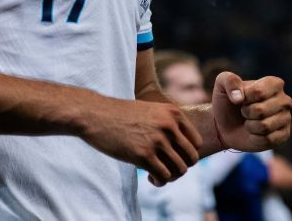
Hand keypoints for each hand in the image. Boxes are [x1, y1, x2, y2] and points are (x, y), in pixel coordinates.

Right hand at [80, 98, 201, 186]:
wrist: (95, 114)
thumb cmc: (120, 114)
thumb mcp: (151, 110)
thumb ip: (168, 123)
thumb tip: (182, 148)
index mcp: (173, 113)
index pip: (196, 142)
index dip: (187, 154)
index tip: (173, 157)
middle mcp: (168, 125)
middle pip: (192, 158)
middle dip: (181, 167)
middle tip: (167, 168)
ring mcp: (157, 140)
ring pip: (180, 170)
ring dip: (170, 177)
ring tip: (157, 175)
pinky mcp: (143, 155)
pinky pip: (163, 176)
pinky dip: (159, 181)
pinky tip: (149, 178)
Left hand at [212, 72, 291, 151]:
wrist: (226, 125)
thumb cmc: (227, 102)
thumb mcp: (222, 84)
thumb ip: (229, 81)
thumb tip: (239, 97)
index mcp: (274, 83)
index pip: (258, 92)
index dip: (245, 98)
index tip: (242, 98)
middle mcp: (285, 100)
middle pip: (260, 110)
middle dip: (246, 113)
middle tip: (245, 112)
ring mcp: (286, 118)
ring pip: (265, 126)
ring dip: (250, 126)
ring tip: (249, 122)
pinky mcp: (284, 136)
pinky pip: (268, 140)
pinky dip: (255, 138)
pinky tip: (254, 133)